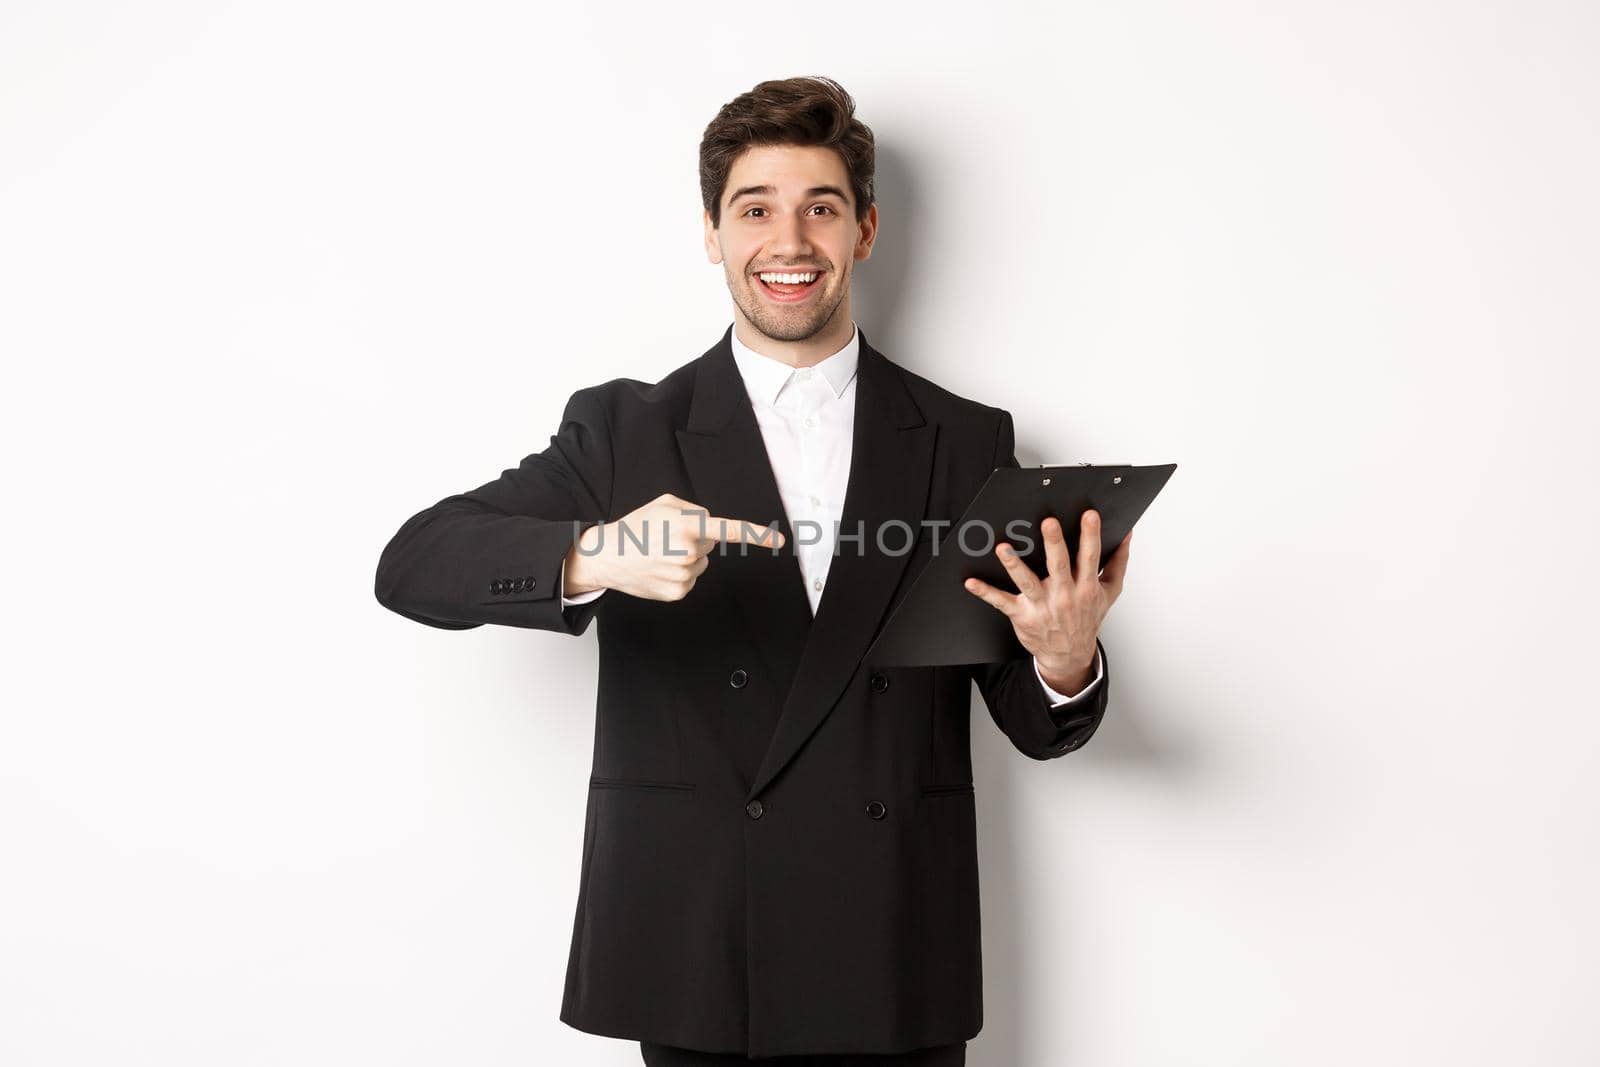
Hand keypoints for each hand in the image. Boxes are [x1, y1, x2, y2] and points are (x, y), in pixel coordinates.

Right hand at [562, 492, 783, 601]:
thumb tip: (711, 527)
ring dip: (686, 557)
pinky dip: (678, 574)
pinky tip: (658, 568)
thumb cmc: (636, 526)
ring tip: (658, 553)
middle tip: (665, 537)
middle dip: (694, 539)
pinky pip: (690, 579)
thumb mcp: (664, 503)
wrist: (606, 556)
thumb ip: (694, 510)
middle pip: (709, 544)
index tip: (779, 541)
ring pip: (701, 563)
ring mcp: (684, 575)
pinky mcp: (677, 592)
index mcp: (688, 526)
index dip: (756, 535)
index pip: (729, 531)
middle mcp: (689, 552)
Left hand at [963, 510, 1130, 691]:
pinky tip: (971, 582)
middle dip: (1054, 543)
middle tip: (1048, 522)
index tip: (1090, 515)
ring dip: (1014, 565)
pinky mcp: (1022, 615)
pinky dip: (985, 592)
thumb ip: (1118, 562)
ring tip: (1004, 549)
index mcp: (1085, 586)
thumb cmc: (1087, 618)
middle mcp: (1064, 595)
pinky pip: (1001, 601)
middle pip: (1058, 565)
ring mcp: (1042, 605)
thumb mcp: (1109, 592)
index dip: (1091, 536)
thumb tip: (1127, 534)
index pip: (1090, 557)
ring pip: (1027, 582)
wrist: (1069, 655)